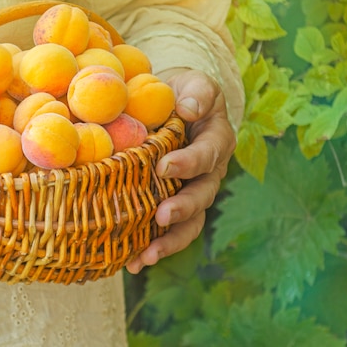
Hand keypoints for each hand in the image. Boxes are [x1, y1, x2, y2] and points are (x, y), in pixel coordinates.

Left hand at [126, 69, 235, 273]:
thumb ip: (198, 92)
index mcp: (216, 141)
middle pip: (202, 196)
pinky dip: (152, 246)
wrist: (170, 105)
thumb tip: (189, 110)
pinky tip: (130, 263)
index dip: (189, 163)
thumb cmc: (181, 92)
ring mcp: (191, 191)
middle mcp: (208, 172)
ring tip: (145, 256)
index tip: (164, 166)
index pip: (207, 154)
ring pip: (189, 223)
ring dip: (169, 241)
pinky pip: (167, 230)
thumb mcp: (194, 83)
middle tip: (162, 216)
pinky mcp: (171, 203)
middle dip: (183, 209)